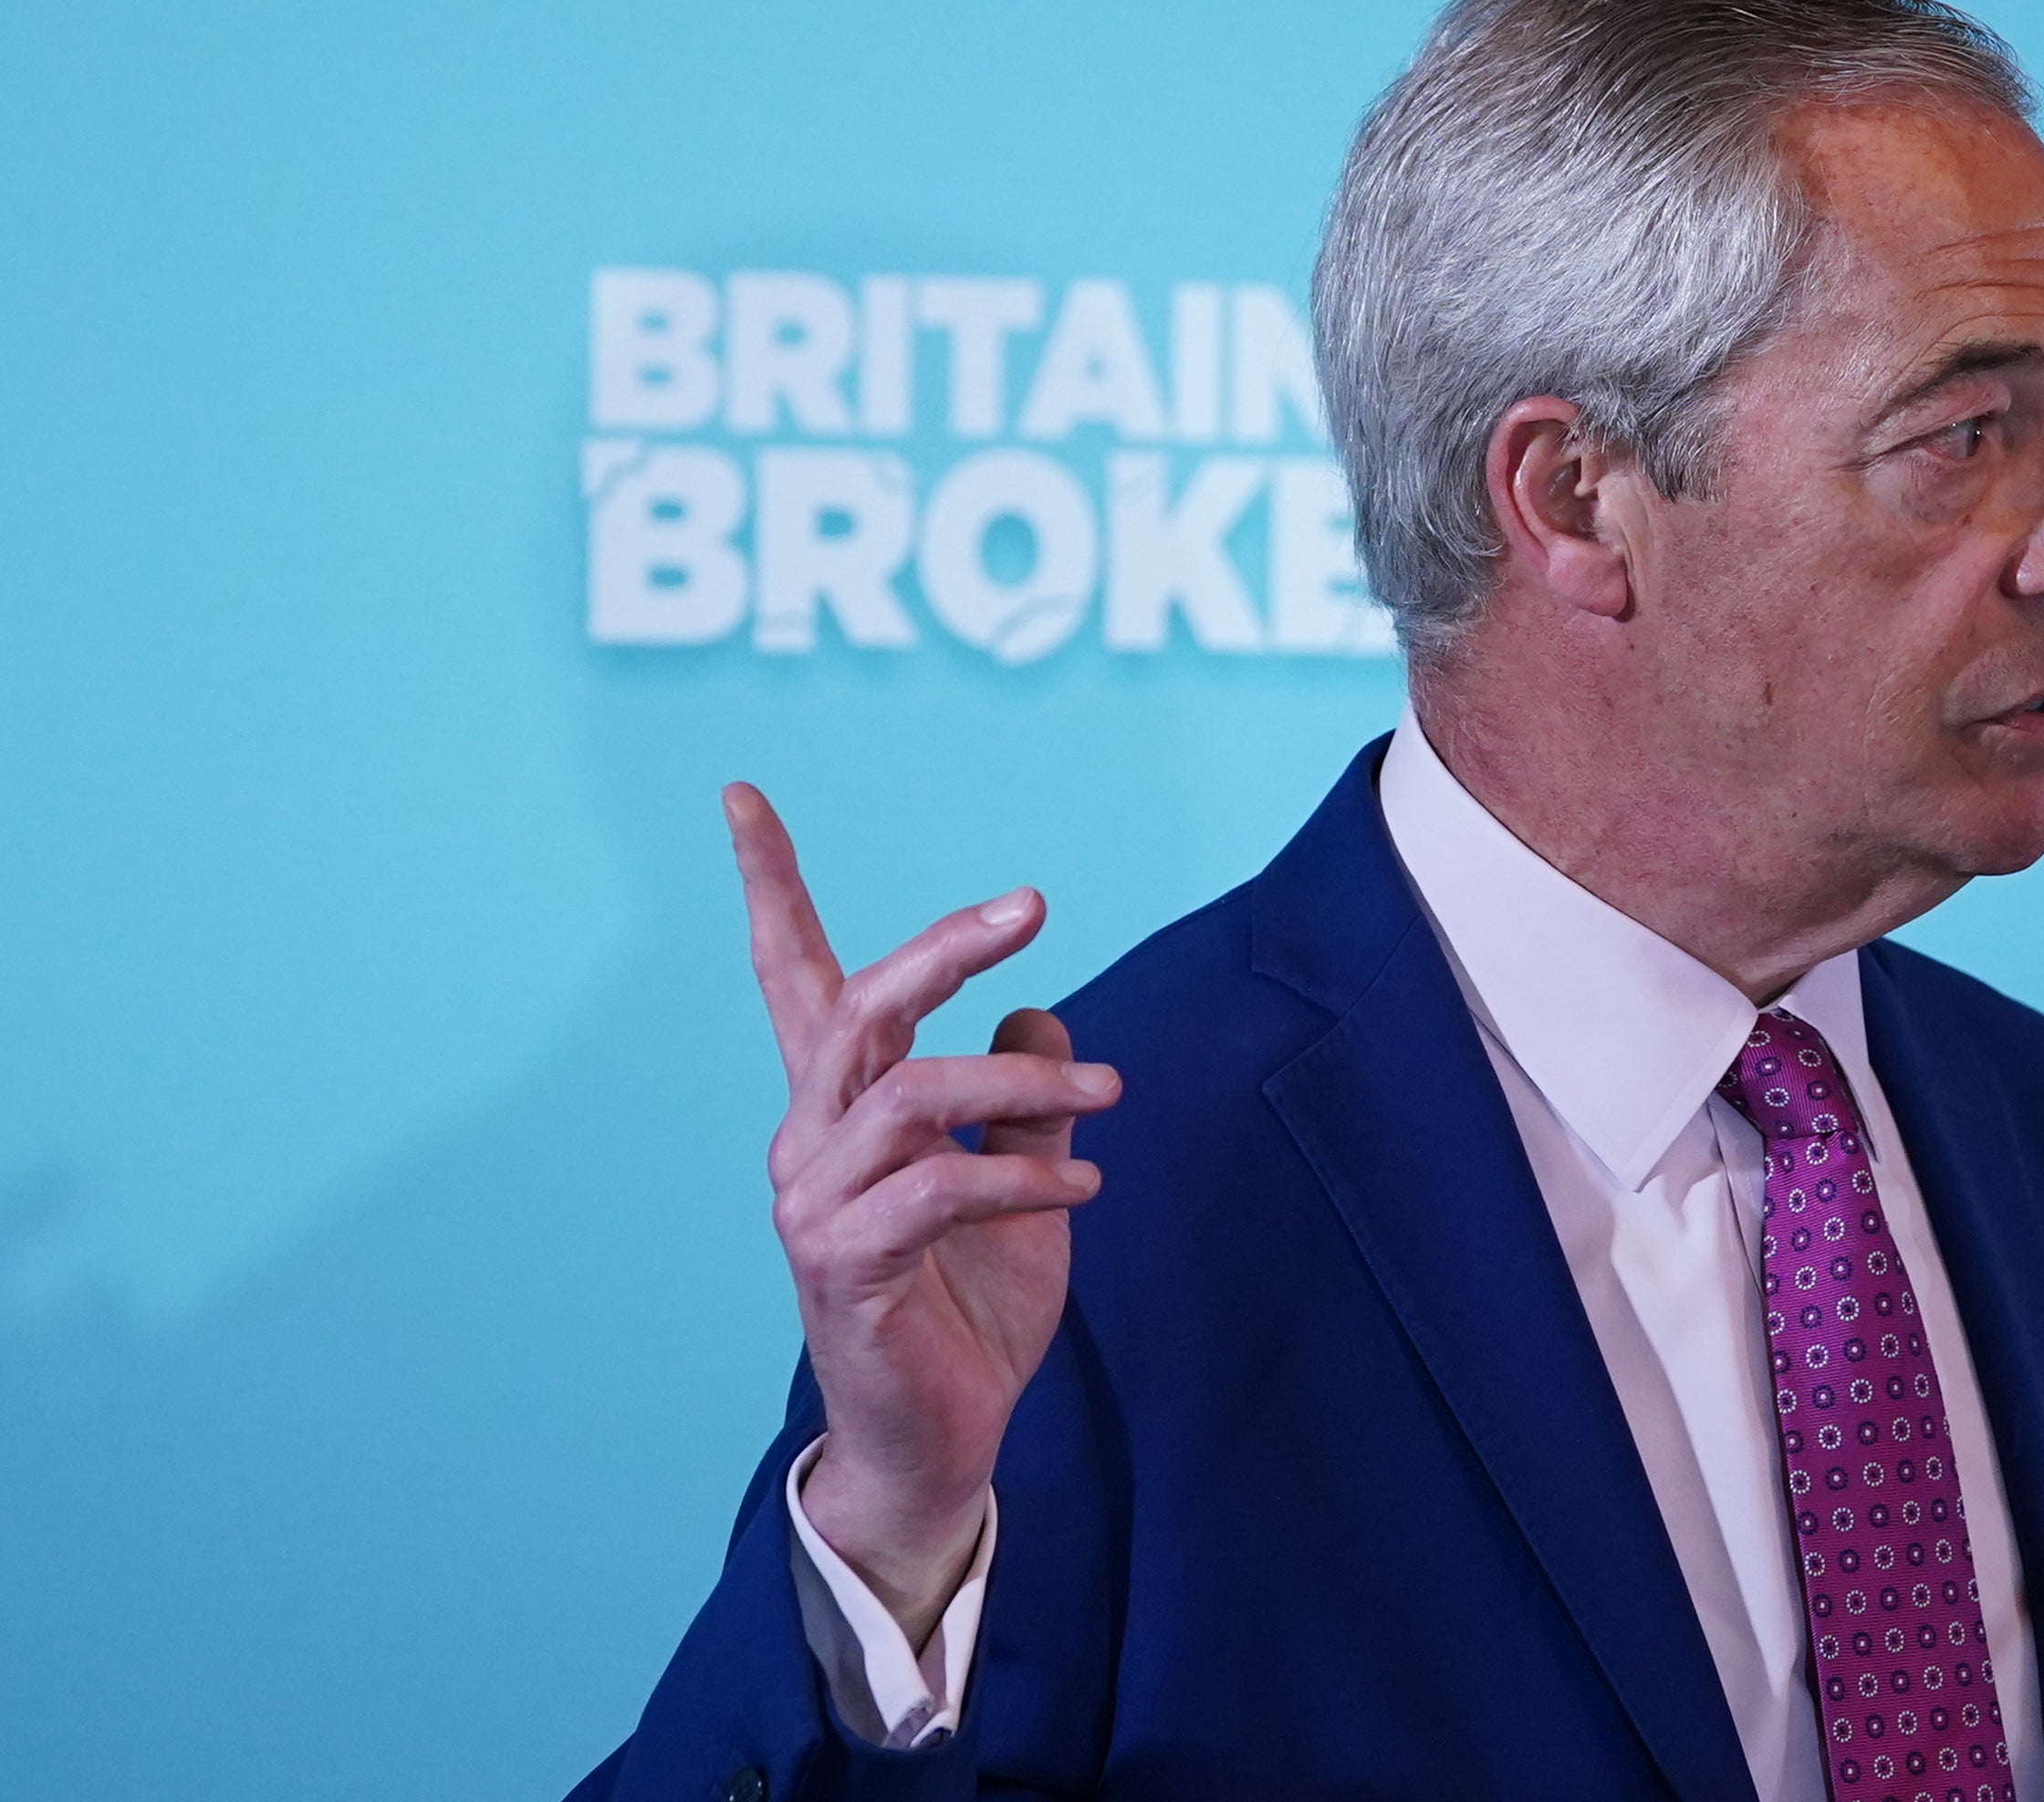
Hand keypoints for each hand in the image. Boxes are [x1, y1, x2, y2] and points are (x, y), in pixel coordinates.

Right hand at [725, 783, 1114, 1645]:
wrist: (938, 1442)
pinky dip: (1023, 1177)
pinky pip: (940, 1184)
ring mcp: (816, 1202)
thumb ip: (1027, 1102)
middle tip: (1032, 907)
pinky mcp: (844, 1262)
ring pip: (914, 1091)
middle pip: (858, 1006)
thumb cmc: (969, 1309)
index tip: (740, 794)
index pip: (793, 975)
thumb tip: (1041, 1010)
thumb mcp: (1022, 1186)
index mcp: (840, 1109)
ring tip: (1111, 1096)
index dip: (769, 884)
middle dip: (941, 945)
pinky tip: (1086, 1190)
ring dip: (1024, 1083)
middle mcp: (808, 1142)